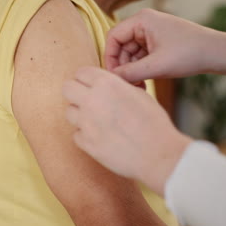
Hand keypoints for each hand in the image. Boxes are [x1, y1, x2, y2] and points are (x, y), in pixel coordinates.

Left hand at [63, 67, 191, 194]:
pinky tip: (101, 137)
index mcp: (107, 84)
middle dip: (76, 92)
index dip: (87, 78)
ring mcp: (86, 123)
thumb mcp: (139, 94)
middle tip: (88, 100)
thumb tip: (107, 86)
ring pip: (69, 112)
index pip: (81, 72)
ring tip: (97, 120)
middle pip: (67, 88)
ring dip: (80, 114)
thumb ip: (118, 87)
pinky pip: (77, 134)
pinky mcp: (86, 143)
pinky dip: (86, 135)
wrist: (157, 154)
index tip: (92, 85)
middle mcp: (92, 100)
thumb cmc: (154, 123)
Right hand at [105, 9, 225, 87]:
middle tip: (128, 86)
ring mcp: (152, 32)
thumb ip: (130, 73)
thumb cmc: (190, 54)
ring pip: (131, 54)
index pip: (113, 37)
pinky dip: (141, 70)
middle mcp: (145, 23)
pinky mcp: (159, 42)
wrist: (217, 54)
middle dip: (123, 67)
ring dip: (132, 71)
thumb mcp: (156, 66)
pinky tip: (145, 83)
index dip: (110, 58)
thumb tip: (111, 79)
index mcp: (142, 20)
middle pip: (121, 46)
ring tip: (139, 87)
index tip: (113, 77)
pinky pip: (142, 56)